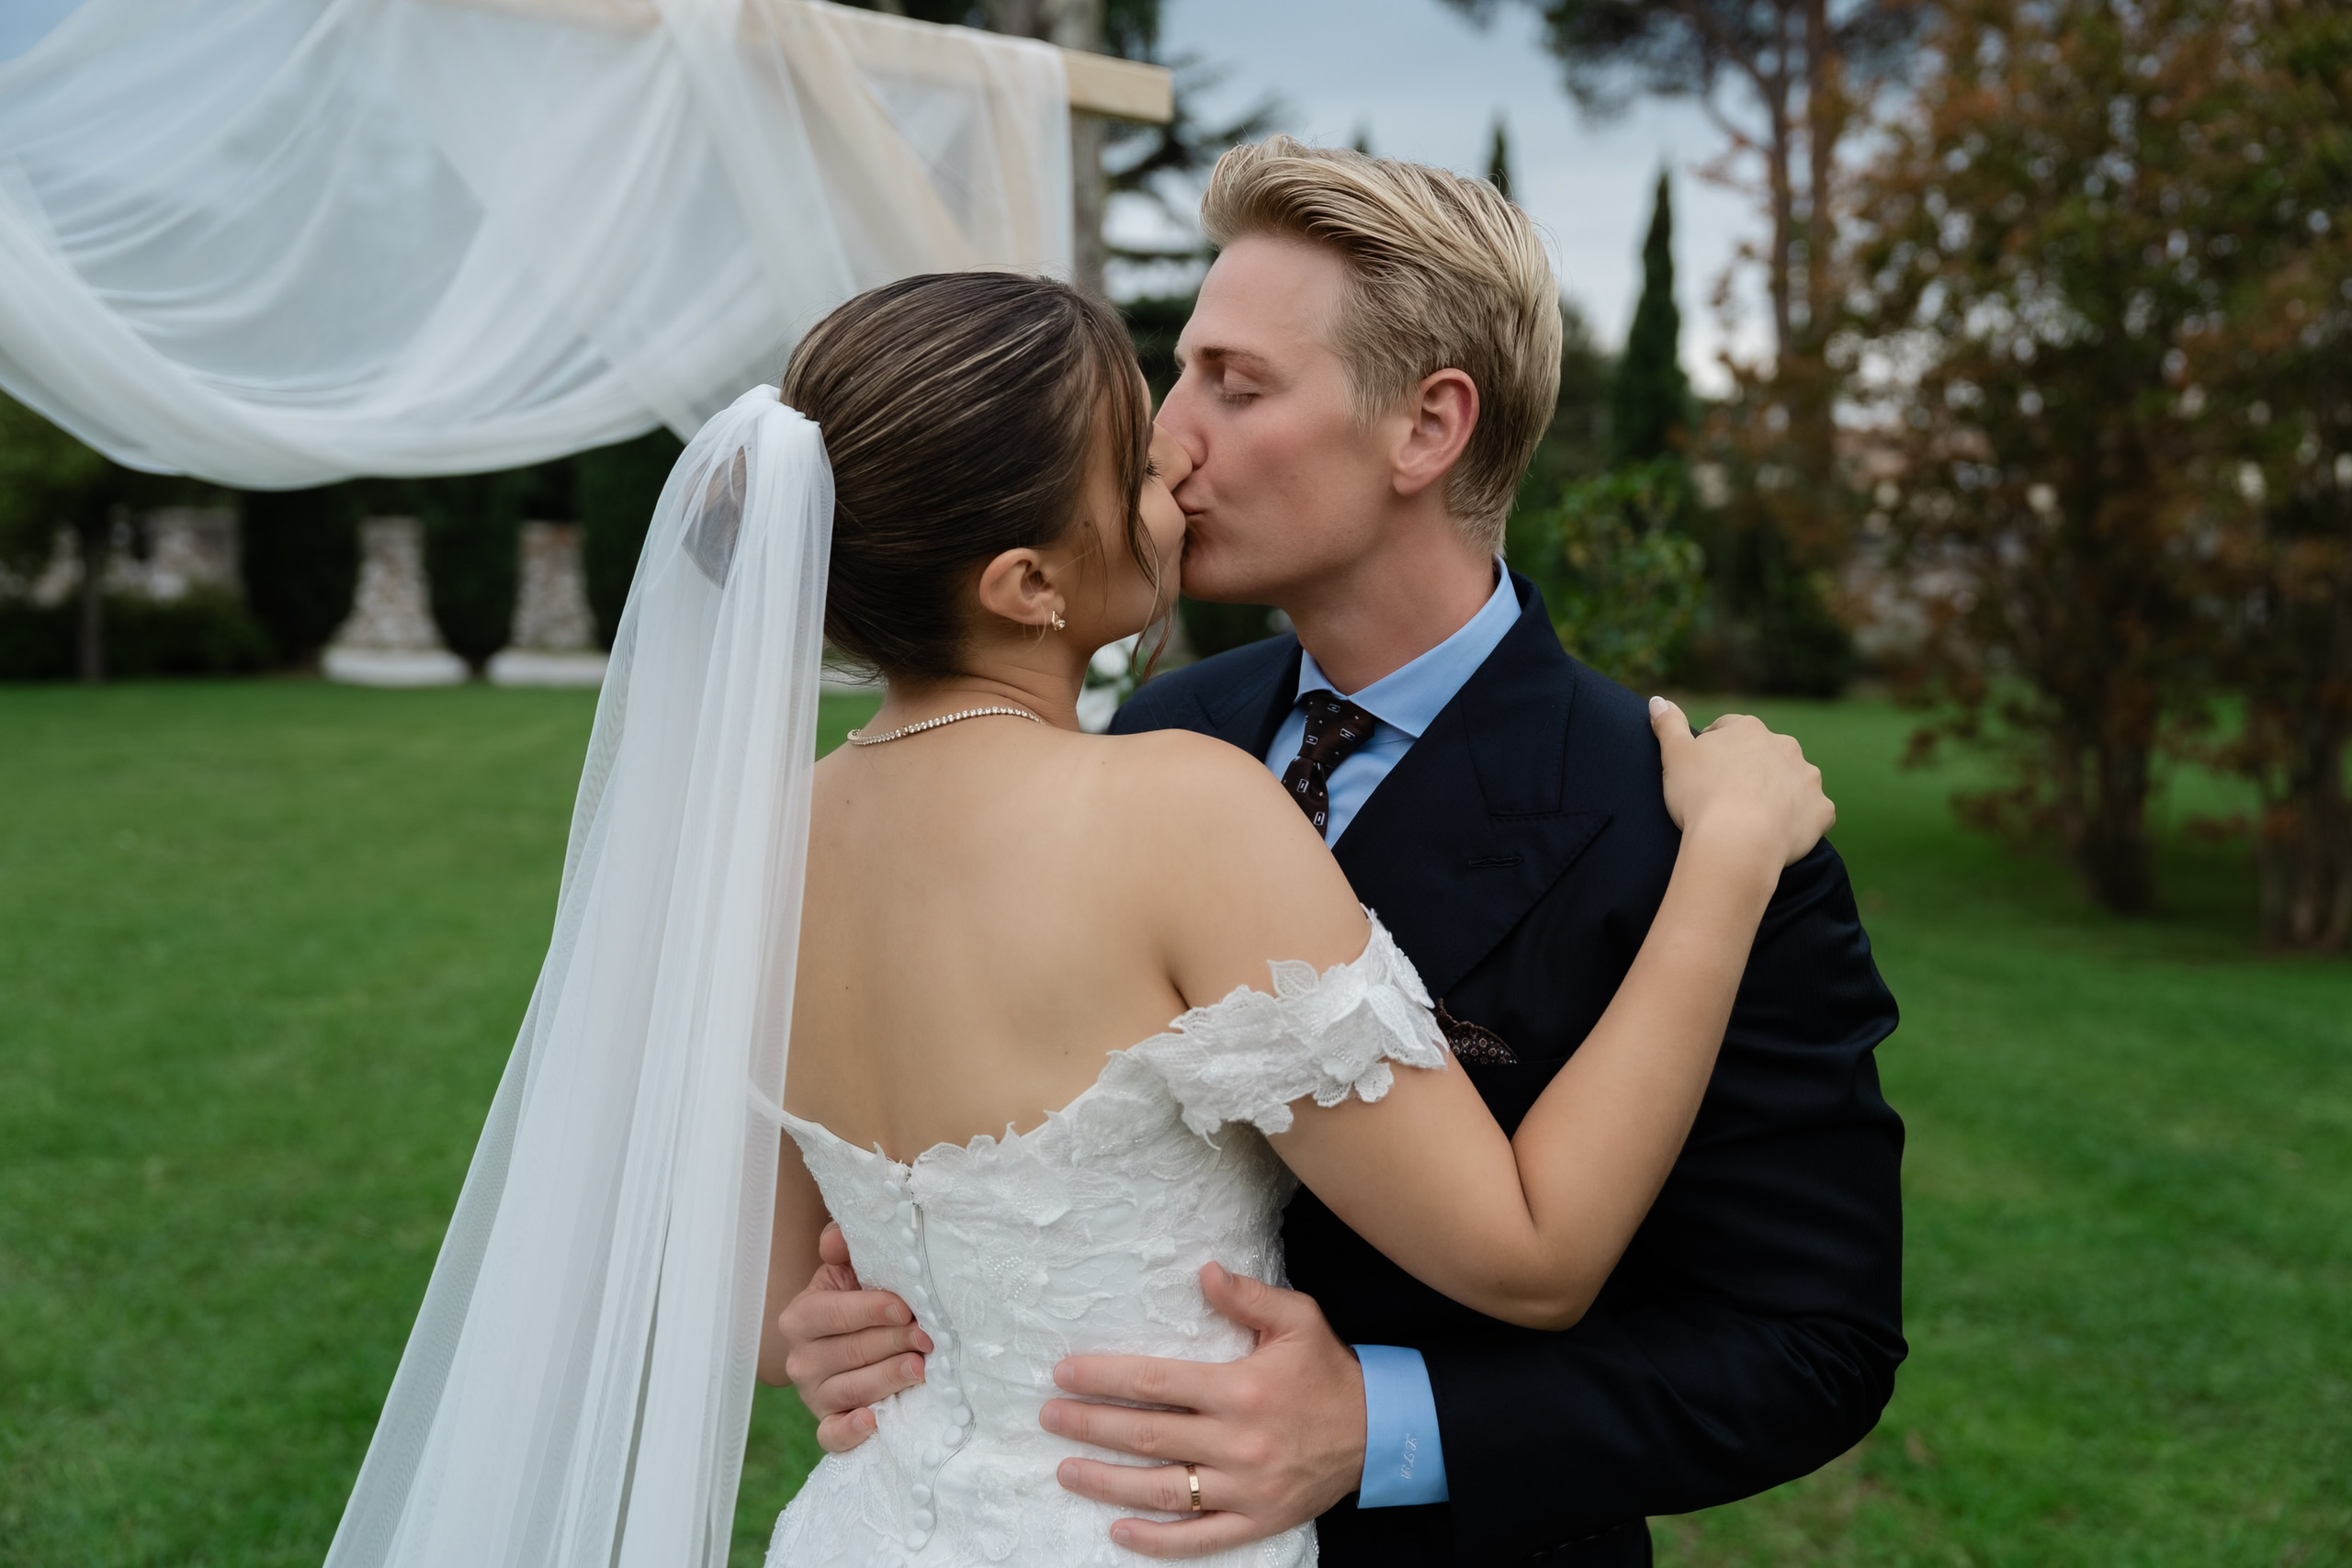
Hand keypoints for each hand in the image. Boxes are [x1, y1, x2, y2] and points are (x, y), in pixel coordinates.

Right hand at [775, 1222, 931, 1452]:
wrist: (859, 1341)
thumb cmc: (859, 1301)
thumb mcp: (850, 1270)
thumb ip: (842, 1248)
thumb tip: (835, 1238)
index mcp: (802, 1317)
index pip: (833, 1314)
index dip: (870, 1310)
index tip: (906, 1309)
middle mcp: (801, 1359)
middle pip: (849, 1352)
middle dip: (893, 1343)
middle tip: (929, 1338)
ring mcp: (813, 1395)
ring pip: (849, 1391)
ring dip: (887, 1379)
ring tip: (921, 1369)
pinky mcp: (828, 1424)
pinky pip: (832, 1435)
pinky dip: (850, 1432)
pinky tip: (873, 1420)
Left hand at [1044, 1264, 1364, 1558]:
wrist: (1380, 1431)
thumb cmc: (1329, 1370)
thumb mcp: (1298, 1319)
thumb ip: (1247, 1297)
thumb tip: (1203, 1271)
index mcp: (1241, 1389)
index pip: (1155, 1383)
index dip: (1104, 1378)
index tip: (1064, 1374)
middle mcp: (1237, 1442)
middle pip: (1146, 1435)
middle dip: (1090, 1425)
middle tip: (1049, 1418)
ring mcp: (1245, 1489)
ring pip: (1163, 1489)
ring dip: (1107, 1482)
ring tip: (1066, 1470)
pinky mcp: (1257, 1520)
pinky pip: (1199, 1539)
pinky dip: (1157, 1541)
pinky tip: (1119, 1531)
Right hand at [1650, 696, 1834, 867]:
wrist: (1737, 843)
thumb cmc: (1701, 797)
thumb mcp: (1674, 756)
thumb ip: (1668, 724)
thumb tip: (1657, 700)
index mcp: (1749, 730)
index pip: (1729, 730)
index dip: (1714, 749)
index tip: (1703, 772)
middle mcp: (1785, 746)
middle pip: (1765, 753)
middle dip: (1750, 768)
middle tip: (1728, 796)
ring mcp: (1807, 778)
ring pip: (1792, 780)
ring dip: (1779, 792)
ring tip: (1755, 817)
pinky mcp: (1821, 810)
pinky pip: (1812, 812)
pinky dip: (1799, 820)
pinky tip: (1779, 834)